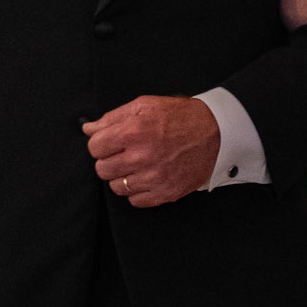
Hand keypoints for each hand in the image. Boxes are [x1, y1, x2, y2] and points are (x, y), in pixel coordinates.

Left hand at [83, 95, 219, 205]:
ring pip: (116, 187)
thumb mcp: (145, 106)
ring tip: (137, 165)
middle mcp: (142, 157)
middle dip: (110, 160)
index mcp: (134, 132)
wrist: (216, 133)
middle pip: (102, 169)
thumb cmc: (182, 117)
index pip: (95, 147)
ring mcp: (154, 178)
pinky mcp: (165, 193)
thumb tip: (89, 128)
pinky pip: (135, 201)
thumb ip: (113, 117)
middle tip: (125, 153)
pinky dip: (138, 191)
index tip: (110, 142)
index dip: (101, 143)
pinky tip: (147, 176)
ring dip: (123, 177)